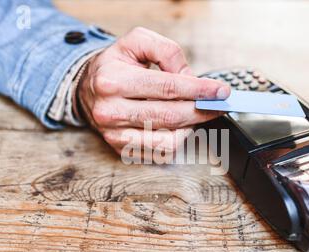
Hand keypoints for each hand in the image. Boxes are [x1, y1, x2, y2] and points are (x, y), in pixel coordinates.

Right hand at [77, 27, 229, 155]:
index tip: (221, 91)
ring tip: (197, 113)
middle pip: (170, 116)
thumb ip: (166, 51)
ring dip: (190, 127)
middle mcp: (111, 111)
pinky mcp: (121, 149)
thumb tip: (190, 77)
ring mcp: (115, 135)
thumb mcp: (136, 42)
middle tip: (219, 104)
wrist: (88, 88)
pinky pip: (160, 152)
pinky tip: (180, 126)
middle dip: (201, 110)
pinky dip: (177, 140)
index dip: (199, 90)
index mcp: (113, 81)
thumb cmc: (115, 65)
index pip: (167, 88)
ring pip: (167, 140)